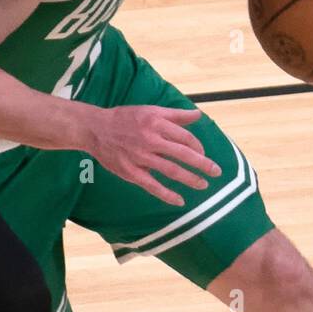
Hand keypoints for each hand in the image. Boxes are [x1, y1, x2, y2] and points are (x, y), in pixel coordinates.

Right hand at [85, 105, 221, 205]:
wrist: (95, 129)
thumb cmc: (125, 118)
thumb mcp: (151, 110)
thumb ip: (176, 114)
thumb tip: (198, 114)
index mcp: (156, 122)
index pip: (185, 137)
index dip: (198, 146)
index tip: (202, 153)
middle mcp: (151, 139)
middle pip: (183, 154)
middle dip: (203, 164)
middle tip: (216, 172)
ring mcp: (141, 157)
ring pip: (171, 170)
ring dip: (190, 179)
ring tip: (203, 185)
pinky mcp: (131, 172)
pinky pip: (153, 186)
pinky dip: (167, 195)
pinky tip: (180, 201)